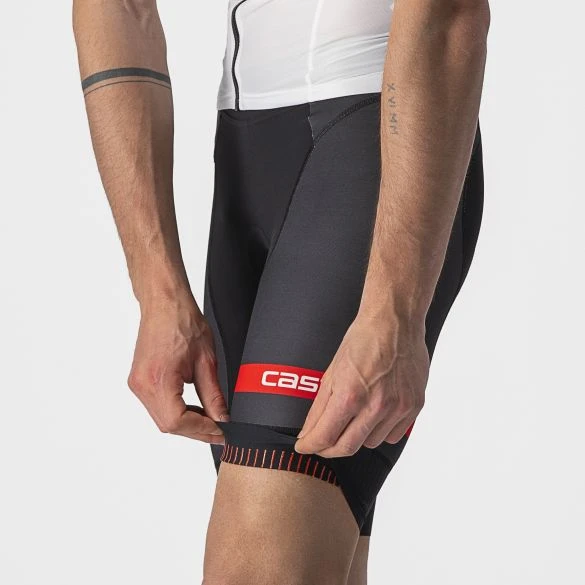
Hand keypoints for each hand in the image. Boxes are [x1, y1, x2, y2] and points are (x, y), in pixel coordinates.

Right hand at [127, 294, 228, 442]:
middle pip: (168, 425)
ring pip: (162, 419)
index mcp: (158, 380)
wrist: (165, 303)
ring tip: (210, 418)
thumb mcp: (207, 361)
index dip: (202, 431)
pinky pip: (158, 407)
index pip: (178, 422)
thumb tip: (222, 419)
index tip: (221, 432)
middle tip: (220, 430)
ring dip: (186, 423)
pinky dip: (176, 412)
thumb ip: (214, 395)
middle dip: (196, 430)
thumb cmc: (183, 322)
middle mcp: (142, 385)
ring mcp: (138, 384)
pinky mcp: (139, 381)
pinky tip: (193, 408)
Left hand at [294, 311, 428, 456]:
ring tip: (354, 417)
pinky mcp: (414, 406)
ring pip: (371, 443)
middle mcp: (376, 405)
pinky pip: (393, 435)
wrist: (395, 322)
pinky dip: (381, 430)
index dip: (310, 445)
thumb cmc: (363, 340)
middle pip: (347, 447)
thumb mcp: (332, 371)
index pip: (325, 436)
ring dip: (357, 437)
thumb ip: (319, 407)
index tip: (304, 446)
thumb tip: (309, 432)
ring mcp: (398, 408)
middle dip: (329, 449)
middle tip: (322, 443)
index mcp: (350, 394)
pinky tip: (375, 415)